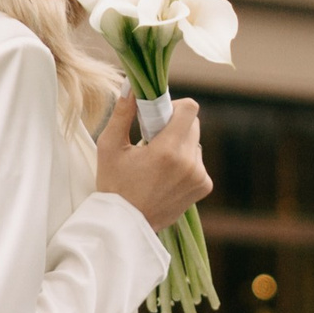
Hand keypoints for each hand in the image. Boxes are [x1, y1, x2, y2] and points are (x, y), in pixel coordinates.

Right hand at [95, 90, 208, 229]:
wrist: (125, 226)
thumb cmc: (113, 186)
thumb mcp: (109, 147)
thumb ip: (122, 113)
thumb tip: (131, 86)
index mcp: (168, 151)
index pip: (190, 109)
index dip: (174, 106)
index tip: (158, 117)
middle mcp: (190, 163)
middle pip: (193, 125)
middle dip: (174, 126)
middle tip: (153, 141)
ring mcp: (199, 176)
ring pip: (195, 143)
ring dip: (180, 145)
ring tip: (158, 163)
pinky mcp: (203, 186)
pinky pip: (198, 162)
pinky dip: (185, 163)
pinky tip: (166, 177)